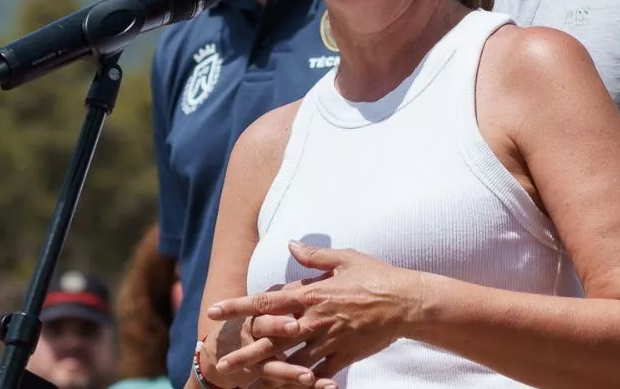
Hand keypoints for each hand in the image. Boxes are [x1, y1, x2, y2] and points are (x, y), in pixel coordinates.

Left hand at [206, 244, 419, 386]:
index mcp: (310, 294)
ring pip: (288, 361)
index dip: (236, 306)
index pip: (265, 302)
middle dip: (242, 350)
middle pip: (269, 339)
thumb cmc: (376, 276)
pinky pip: (317, 374)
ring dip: (264, 372)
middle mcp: (313, 320)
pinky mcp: (342, 357)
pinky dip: (303, 384)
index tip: (213, 310)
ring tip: (242, 382)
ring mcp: (327, 341)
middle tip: (218, 361)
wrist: (406, 302)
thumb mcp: (345, 258)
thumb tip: (290, 245)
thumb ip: (313, 256)